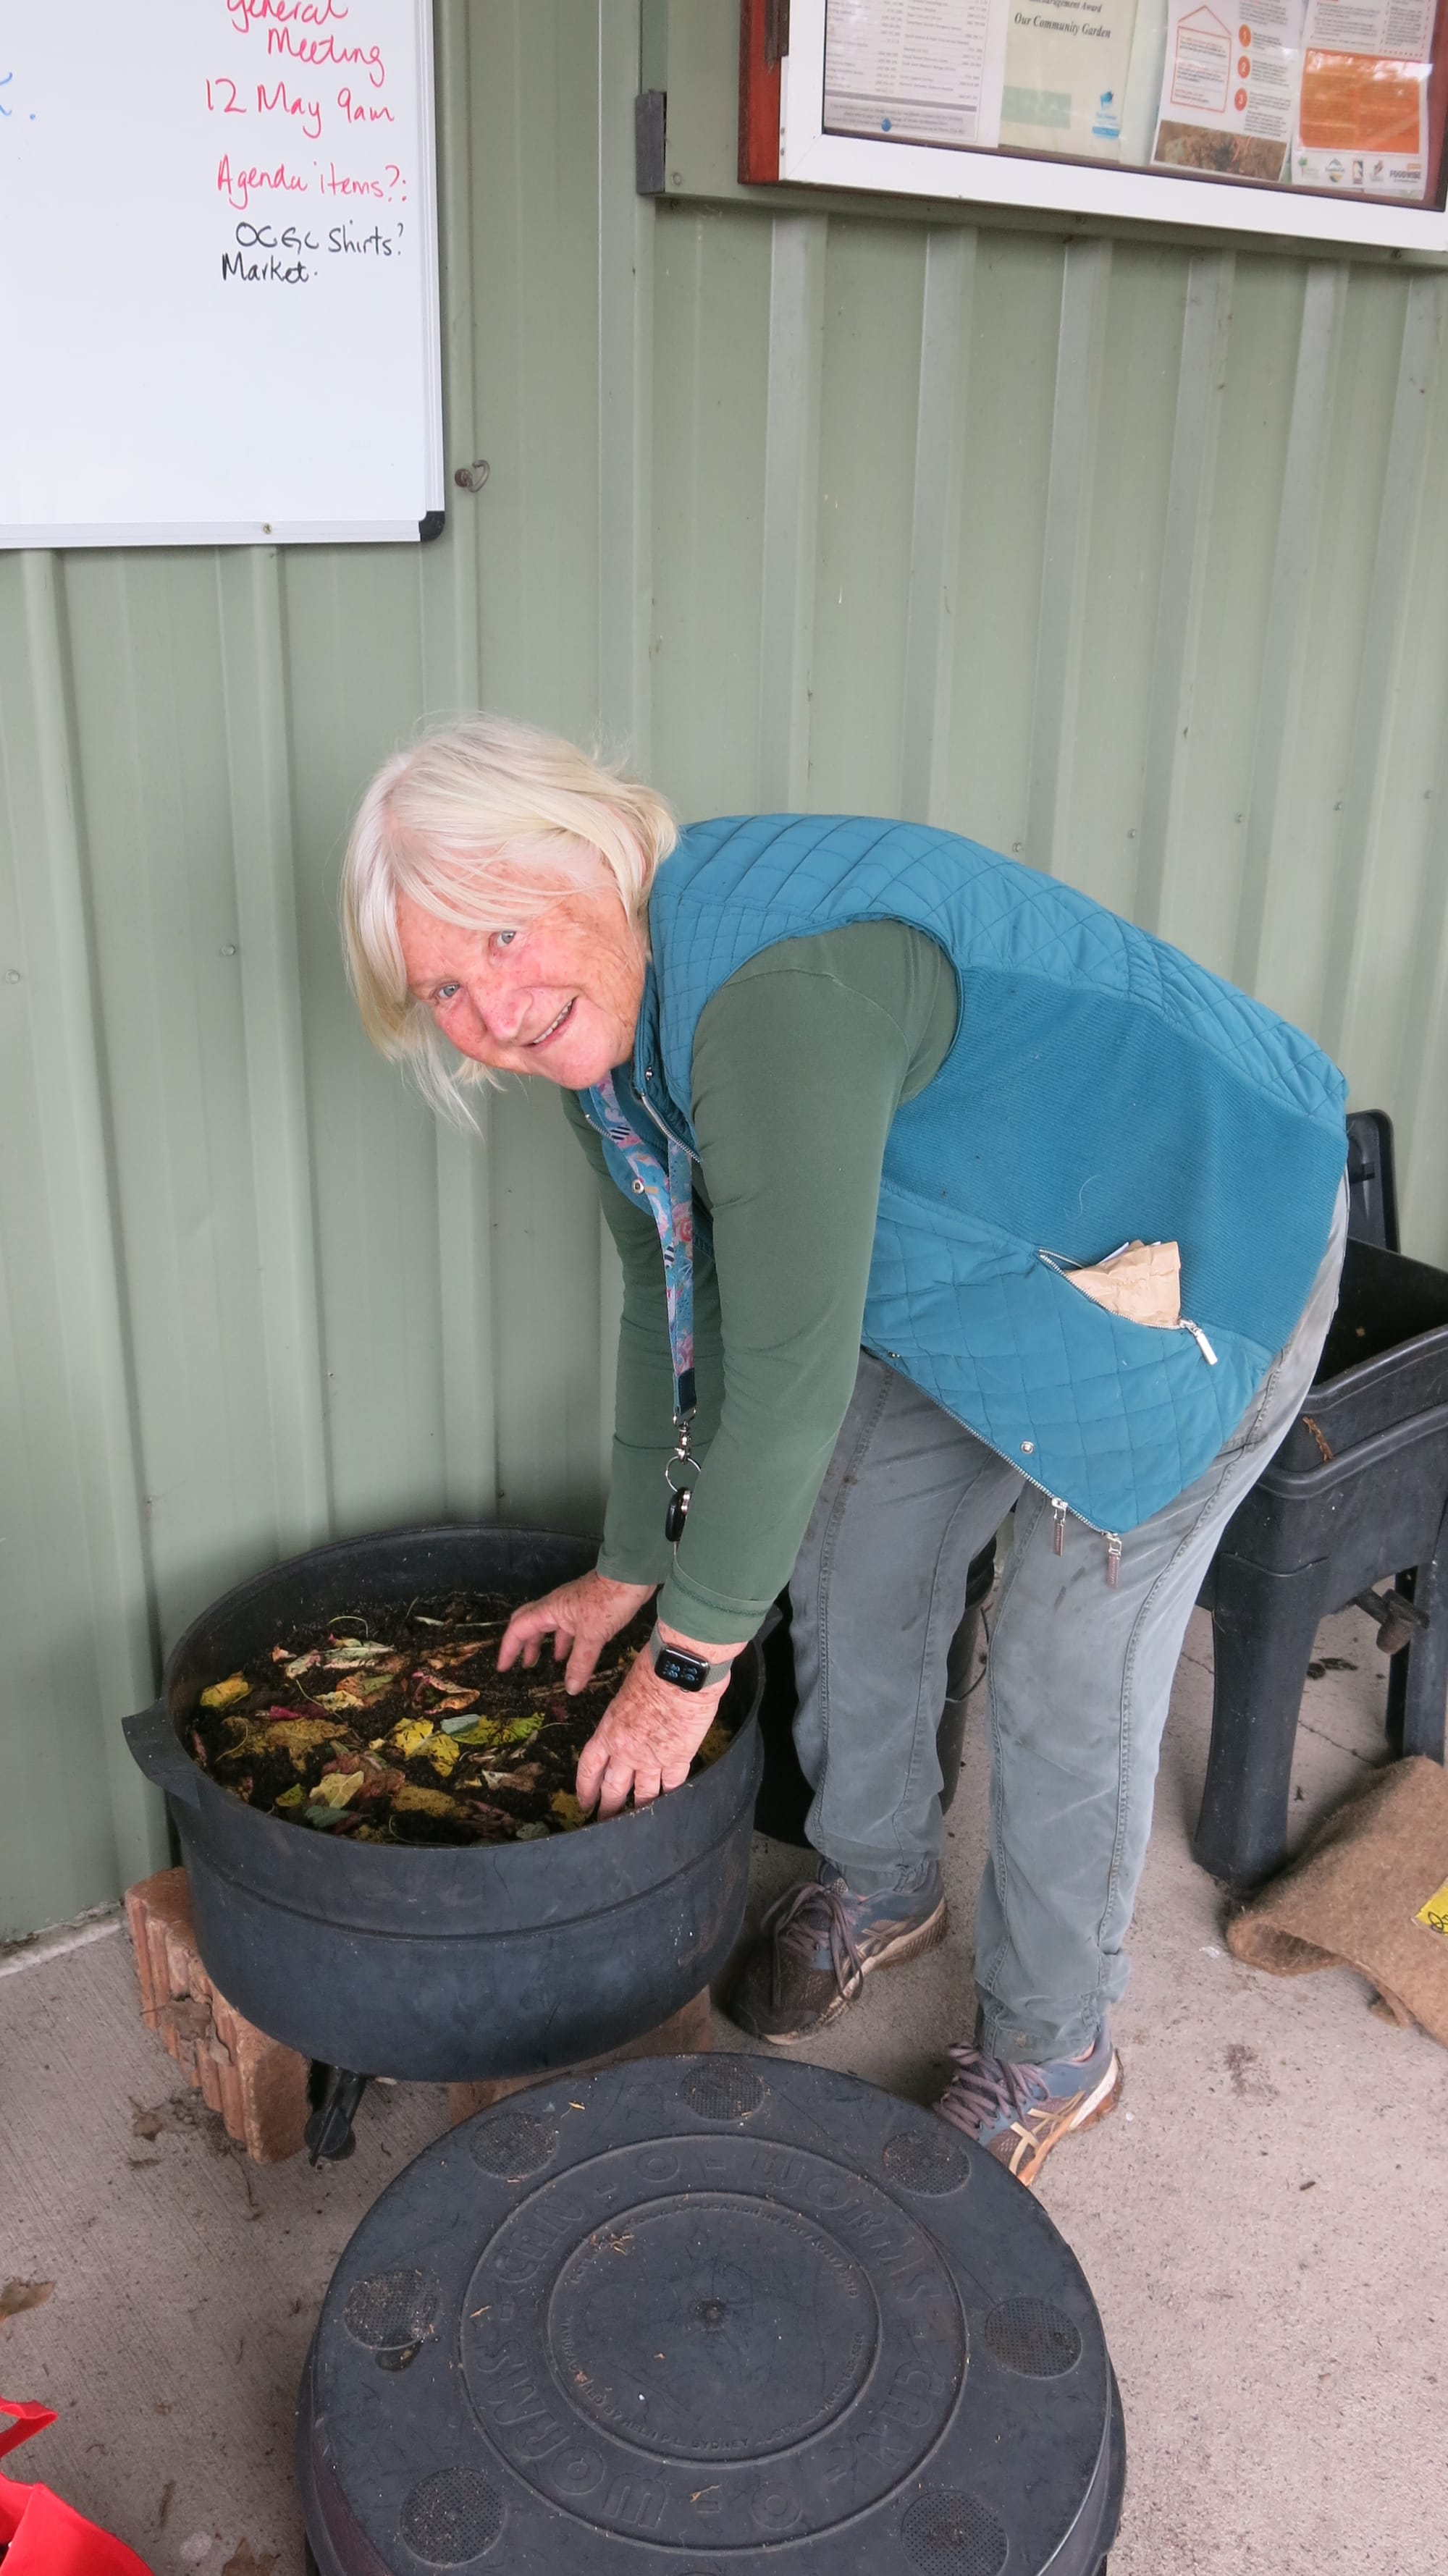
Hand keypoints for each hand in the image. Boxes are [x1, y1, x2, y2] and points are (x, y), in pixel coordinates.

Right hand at [497, 1570, 654, 1694]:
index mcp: (550, 1610)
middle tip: (523, 1665)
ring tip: (548, 1662)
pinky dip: (567, 1642)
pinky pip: (569, 1628)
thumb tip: (570, 1689)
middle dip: (524, 1645)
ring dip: (548, 1644)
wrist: (632, 1576)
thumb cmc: (608, 1601)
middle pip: (530, 1625)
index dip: (508, 1649)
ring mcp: (572, 1607)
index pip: (518, 1629)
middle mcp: (556, 1607)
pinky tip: (574, 1654)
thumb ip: (580, 1663)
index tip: (503, 1668)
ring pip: (551, 1627)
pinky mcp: (588, 1609)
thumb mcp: (592, 1636)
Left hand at [576, 1627, 739, 1819]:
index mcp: (608, 1732)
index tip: (584, 1803)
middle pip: (613, 1788)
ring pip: (642, 1795)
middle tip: (606, 1823)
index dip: (586, 1788)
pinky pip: (672, 1785)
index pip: (590, 1767)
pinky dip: (671, 1796)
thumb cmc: (652, 1669)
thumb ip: (625, 1714)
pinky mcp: (678, 1759)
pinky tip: (670, 1805)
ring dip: (638, 1810)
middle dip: (608, 1809)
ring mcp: (652, 1759)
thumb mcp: (626, 1691)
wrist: (680, 1672)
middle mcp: (626, 1752)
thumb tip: (630, 1718)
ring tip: (637, 1824)